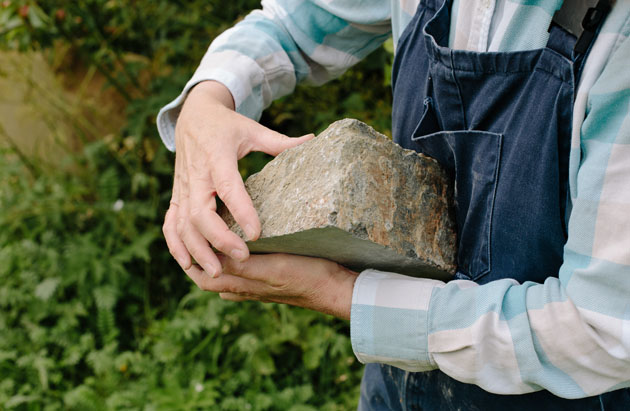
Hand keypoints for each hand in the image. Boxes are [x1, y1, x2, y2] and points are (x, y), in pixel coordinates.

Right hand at [162, 81, 313, 276]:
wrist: (192, 115)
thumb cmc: (227, 125)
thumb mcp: (253, 129)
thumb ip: (281, 142)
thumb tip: (313, 140)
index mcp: (217, 156)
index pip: (228, 187)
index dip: (241, 211)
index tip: (256, 234)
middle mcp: (197, 175)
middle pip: (199, 213)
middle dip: (218, 239)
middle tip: (242, 259)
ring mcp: (183, 187)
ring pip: (182, 223)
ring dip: (196, 250)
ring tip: (216, 272)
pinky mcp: (176, 195)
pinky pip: (170, 224)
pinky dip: (175, 245)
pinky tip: (188, 264)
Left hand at [185, 253, 357, 319]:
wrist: (335, 289)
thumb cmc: (306, 277)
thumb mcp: (273, 268)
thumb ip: (243, 268)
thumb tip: (211, 261)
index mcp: (243, 285)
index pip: (203, 279)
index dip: (189, 263)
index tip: (182, 238)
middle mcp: (248, 288)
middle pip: (212, 279)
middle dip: (199, 262)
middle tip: (193, 235)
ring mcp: (261, 286)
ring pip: (228, 277)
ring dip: (217, 262)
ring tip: (213, 239)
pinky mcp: (274, 279)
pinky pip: (246, 272)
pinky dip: (236, 261)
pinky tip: (244, 247)